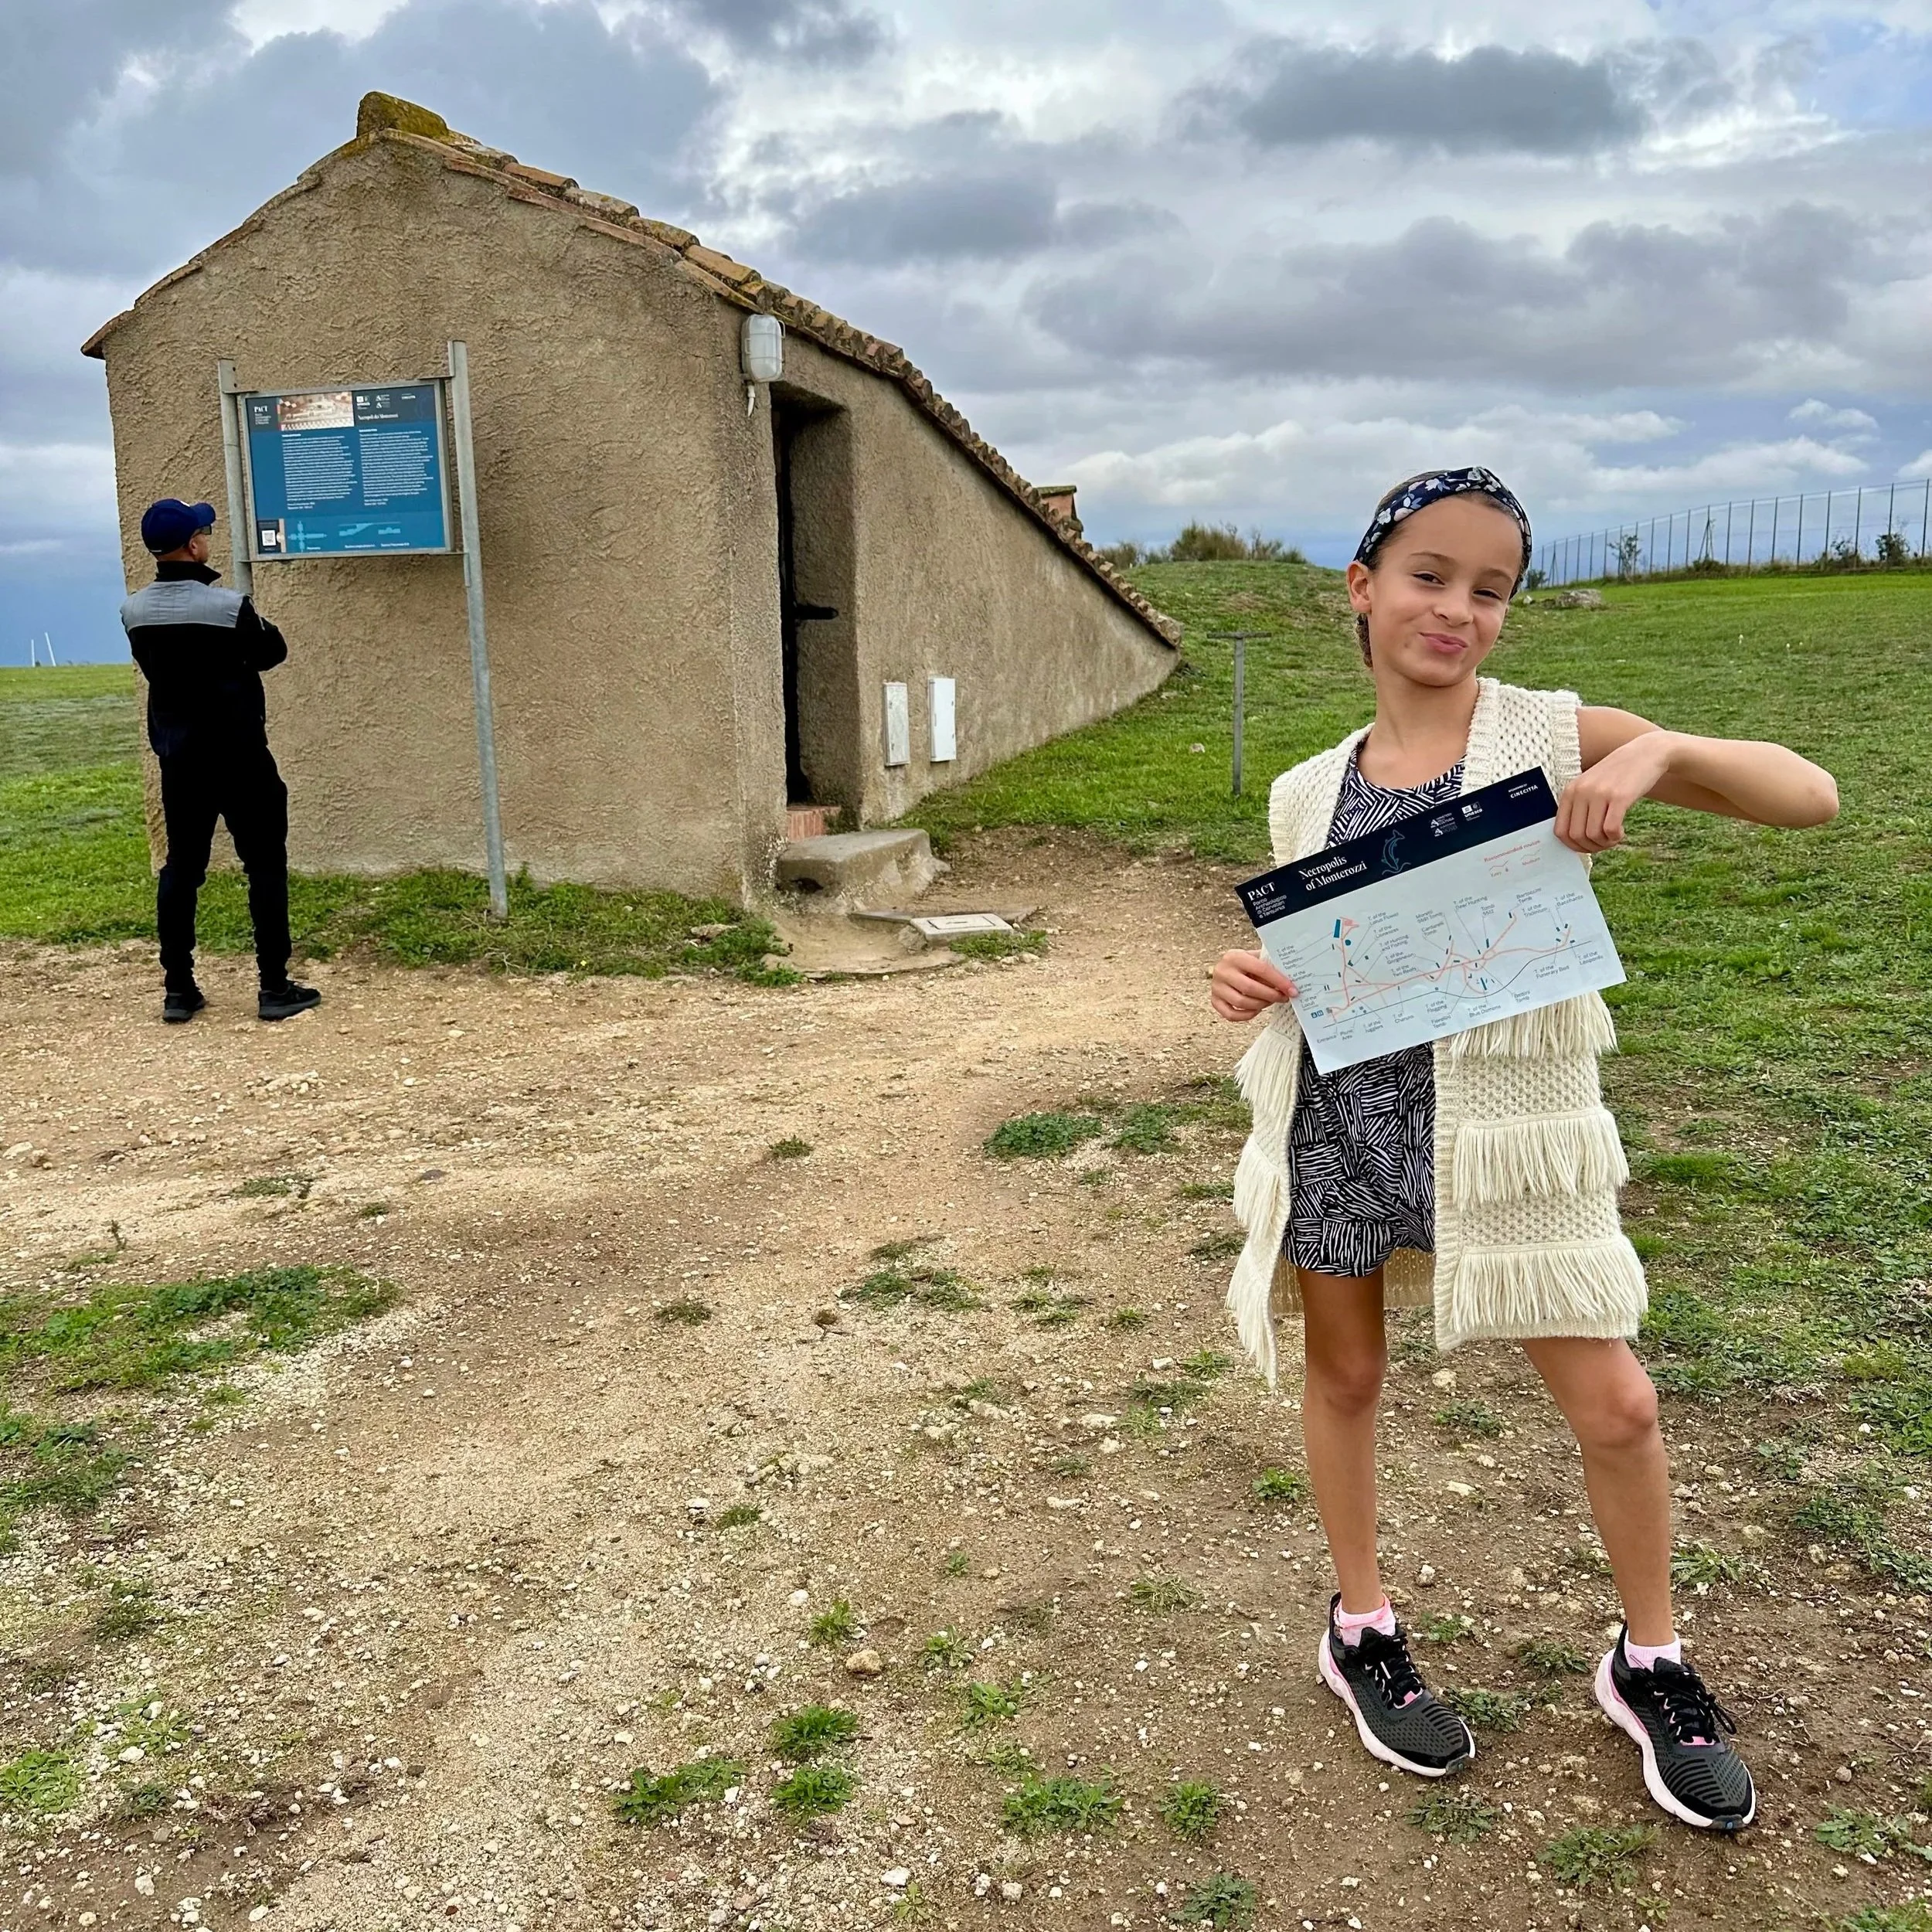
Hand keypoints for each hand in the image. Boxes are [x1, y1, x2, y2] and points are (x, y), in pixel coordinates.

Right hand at [1210, 948, 1297, 1020]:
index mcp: (1235, 956)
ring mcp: (1216, 987)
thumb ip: (1270, 967)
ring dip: (1261, 1005)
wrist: (1227, 966)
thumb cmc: (1247, 963)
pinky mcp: (1214, 1001)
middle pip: (1249, 988)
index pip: (1261, 969)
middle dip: (1271, 995)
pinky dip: (1246, 1015)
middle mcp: (1222, 971)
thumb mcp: (1256, 958)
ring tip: (1270, 1002)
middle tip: (1284, 998)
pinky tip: (1257, 1010)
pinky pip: (1231, 1015)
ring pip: (1241, 1002)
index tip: (1293, 990)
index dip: (1279, 981)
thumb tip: (1290, 983)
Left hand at [1555, 731, 1675, 852]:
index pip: (1560, 831)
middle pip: (1576, 836)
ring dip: (1605, 843)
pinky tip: (1621, 832)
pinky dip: (1615, 837)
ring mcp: (1599, 793)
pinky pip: (1610, 829)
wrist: (1645, 753)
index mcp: (1570, 791)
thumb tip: (1575, 840)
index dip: (1573, 846)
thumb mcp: (1590, 786)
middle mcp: (1581, 791)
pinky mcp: (1620, 797)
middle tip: (1604, 843)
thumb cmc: (1617, 775)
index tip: (1587, 846)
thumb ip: (1580, 807)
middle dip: (1591, 847)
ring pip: (1593, 835)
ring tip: (1614, 837)